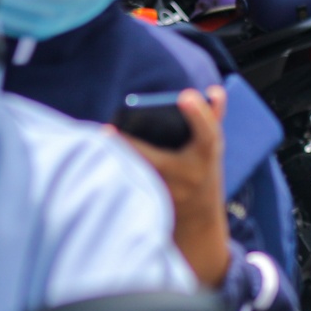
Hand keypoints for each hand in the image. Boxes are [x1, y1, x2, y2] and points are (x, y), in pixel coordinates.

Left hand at [111, 86, 230, 287]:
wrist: (199, 219)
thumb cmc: (202, 170)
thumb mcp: (212, 145)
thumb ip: (211, 116)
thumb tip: (213, 91)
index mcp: (207, 155)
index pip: (208, 134)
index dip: (199, 115)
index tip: (186, 95)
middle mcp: (190, 175)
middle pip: (158, 160)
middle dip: (132, 146)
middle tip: (107, 131)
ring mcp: (172, 192)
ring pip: (140, 175)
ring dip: (119, 160)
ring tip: (100, 141)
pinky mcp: (153, 204)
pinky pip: (130, 185)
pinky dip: (116, 171)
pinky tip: (97, 159)